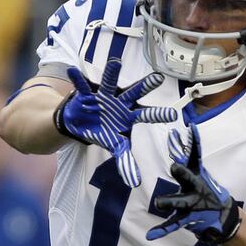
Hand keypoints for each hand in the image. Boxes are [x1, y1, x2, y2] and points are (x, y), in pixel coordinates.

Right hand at [53, 58, 176, 186]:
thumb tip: (135, 182)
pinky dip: (77, 79)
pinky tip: (72, 71)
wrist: (83, 122)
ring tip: (115, 62)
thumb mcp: (115, 144)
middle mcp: (119, 102)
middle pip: (134, 93)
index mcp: (129, 115)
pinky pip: (81, 86)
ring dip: (112, 73)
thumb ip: (125, 160)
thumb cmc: (104, 131)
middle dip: (145, 86)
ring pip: (109, 83)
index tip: (173, 114)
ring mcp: (103, 96)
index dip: (159, 114)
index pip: (147, 115)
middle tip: (159, 78)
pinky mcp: (86, 95)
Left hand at [147, 123, 241, 243]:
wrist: (223, 217)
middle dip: (182, 173)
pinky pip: (172, 225)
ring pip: (179, 202)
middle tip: (174, 166)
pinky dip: (161, 230)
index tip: (190, 129)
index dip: (193, 142)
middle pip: (189, 178)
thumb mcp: (200, 172)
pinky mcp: (187, 219)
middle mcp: (196, 188)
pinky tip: (150, 235)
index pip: (195, 156)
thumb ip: (188, 154)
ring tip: (158, 202)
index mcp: (198, 176)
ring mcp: (192, 205)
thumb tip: (179, 132)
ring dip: (169, 202)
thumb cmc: (207, 191)